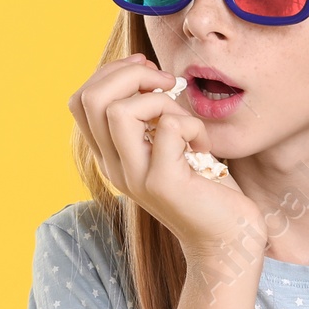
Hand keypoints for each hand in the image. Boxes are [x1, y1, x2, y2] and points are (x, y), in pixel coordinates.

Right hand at [68, 53, 266, 268]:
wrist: (228, 238)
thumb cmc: (205, 186)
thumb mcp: (169, 143)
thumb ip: (151, 115)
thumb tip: (145, 70)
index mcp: (111, 156)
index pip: (81, 101)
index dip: (111, 73)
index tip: (148, 71)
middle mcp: (114, 168)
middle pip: (91, 99)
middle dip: (129, 74)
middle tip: (166, 83)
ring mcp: (135, 177)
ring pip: (120, 111)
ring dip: (160, 100)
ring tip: (185, 121)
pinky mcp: (162, 183)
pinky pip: (169, 127)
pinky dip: (193, 125)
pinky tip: (203, 147)